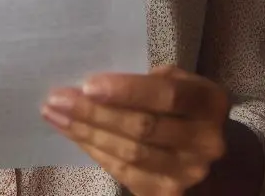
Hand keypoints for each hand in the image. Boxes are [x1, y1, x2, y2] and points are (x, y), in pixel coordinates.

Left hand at [41, 64, 228, 194]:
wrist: (205, 150)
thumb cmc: (183, 105)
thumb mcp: (178, 81)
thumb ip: (149, 80)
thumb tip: (94, 83)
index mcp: (209, 102)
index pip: (167, 96)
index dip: (126, 91)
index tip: (87, 84)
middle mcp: (205, 142)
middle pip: (142, 128)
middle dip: (94, 113)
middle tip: (57, 99)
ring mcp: (187, 174)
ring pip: (129, 153)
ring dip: (86, 133)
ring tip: (55, 114)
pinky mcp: (166, 194)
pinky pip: (123, 172)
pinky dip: (94, 150)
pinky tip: (73, 133)